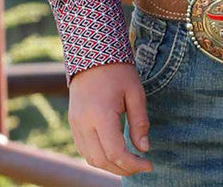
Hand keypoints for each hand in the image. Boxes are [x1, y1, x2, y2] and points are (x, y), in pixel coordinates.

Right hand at [68, 61, 152, 175]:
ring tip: (129, 162)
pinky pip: (84, 149)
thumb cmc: (118, 70)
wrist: (92, 53)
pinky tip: (113, 153)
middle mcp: (83, 123)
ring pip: (90, 158)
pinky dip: (99, 156)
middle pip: (101, 160)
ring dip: (109, 166)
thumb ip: (140, 122)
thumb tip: (144, 149)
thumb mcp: (135, 92)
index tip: (149, 165)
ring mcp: (75, 124)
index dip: (133, 164)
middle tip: (141, 166)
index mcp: (100, 115)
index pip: (115, 152)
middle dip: (122, 169)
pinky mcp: (73, 123)